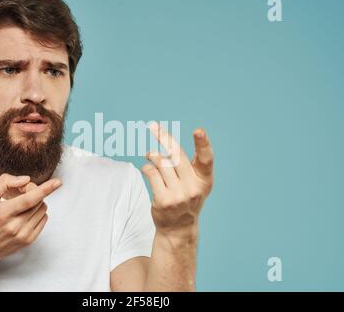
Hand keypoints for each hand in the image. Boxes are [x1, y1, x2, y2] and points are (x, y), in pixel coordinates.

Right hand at [0, 174, 61, 261]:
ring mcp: (23, 235)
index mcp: (2, 214)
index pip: (29, 199)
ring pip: (43, 209)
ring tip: (21, 205)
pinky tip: (24, 214)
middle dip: (34, 192)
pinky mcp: (29, 240)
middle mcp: (14, 226)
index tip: (57, 182)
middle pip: (38, 202)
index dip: (45, 189)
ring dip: (37, 202)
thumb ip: (5, 183)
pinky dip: (37, 213)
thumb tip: (26, 180)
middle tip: (21, 192)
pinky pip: (43, 219)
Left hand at [142, 123, 213, 240]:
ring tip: (149, 154)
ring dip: (152, 155)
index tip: (198, 130)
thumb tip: (165, 141)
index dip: (203, 144)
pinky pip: (151, 174)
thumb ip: (188, 165)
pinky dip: (147, 167)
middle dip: (164, 137)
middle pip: (176, 155)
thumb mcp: (195, 183)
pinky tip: (147, 168)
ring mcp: (178, 195)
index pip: (206, 159)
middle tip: (153, 126)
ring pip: (161, 163)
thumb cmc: (187, 198)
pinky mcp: (163, 201)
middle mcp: (193, 187)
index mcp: (204, 180)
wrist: (178, 228)